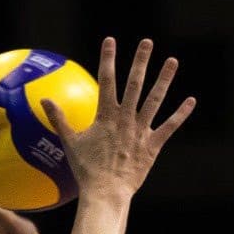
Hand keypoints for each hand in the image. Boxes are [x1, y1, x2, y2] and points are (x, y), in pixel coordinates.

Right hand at [41, 37, 194, 200]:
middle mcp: (125, 119)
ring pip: (155, 100)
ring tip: (172, 61)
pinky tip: (191, 101)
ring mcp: (141, 131)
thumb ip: (59, 119)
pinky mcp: (153, 146)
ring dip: (164, 79)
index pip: (106, 80)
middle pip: (135, 84)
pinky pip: (169, 127)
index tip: (110, 40)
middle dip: (141, 61)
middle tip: (147, 42)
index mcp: (106, 116)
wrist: (106, 192)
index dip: (108, 59)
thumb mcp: (70, 142)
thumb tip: (43, 100)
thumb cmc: (86, 170)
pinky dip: (181, 114)